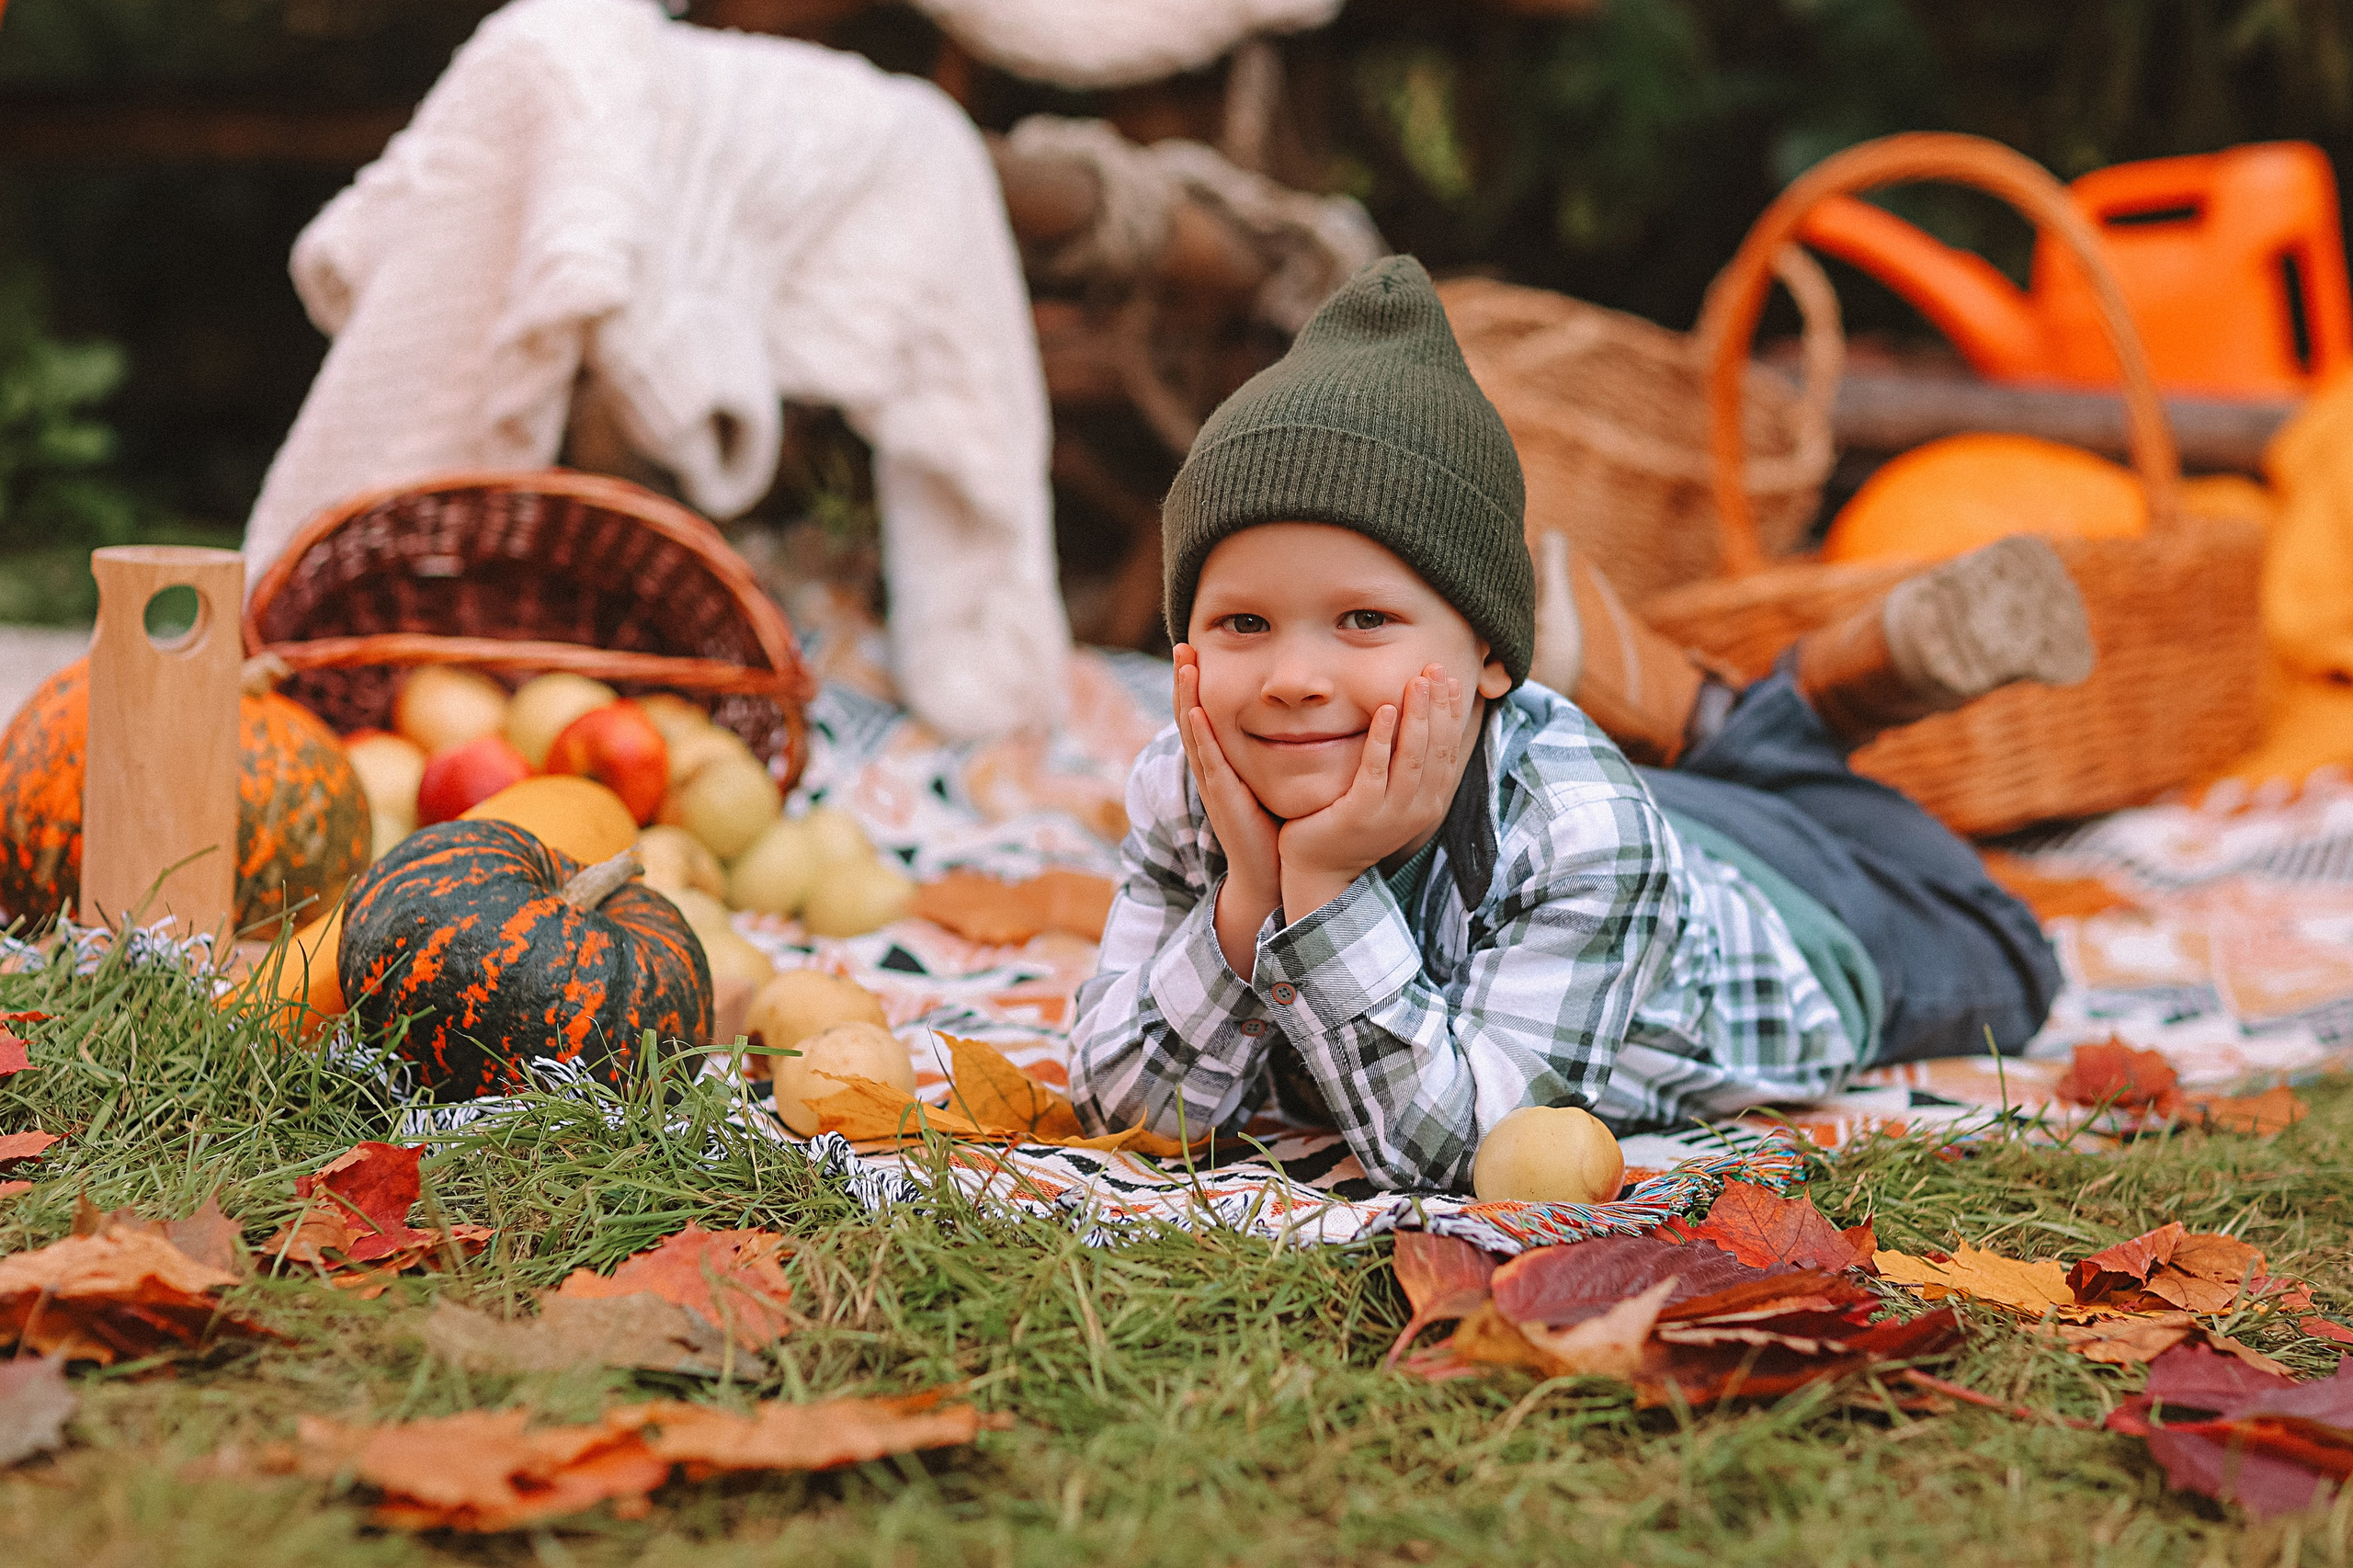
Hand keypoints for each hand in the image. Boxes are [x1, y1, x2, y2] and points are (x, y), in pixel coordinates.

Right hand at [1173, 645, 1282, 976]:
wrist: (1268, 873)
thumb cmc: (1273, 828)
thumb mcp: (1270, 779)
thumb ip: (1275, 751)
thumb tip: (1296, 718)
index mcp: (1221, 763)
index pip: (1204, 715)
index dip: (1197, 684)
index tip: (1196, 650)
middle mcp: (1211, 769)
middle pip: (1190, 716)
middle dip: (1184, 680)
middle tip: (1183, 645)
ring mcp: (1213, 784)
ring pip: (1193, 733)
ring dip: (1186, 697)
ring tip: (1185, 665)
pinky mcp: (1224, 799)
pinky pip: (1209, 762)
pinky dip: (1201, 736)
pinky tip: (1197, 713)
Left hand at [1277, 665, 1464, 920]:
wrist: (1321, 871)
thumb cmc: (1352, 825)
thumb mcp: (1389, 797)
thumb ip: (1405, 767)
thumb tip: (1417, 725)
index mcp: (1429, 803)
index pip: (1448, 751)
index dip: (1452, 714)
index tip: (1451, 679)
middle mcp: (1417, 810)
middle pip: (1436, 750)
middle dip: (1438, 706)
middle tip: (1435, 668)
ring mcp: (1390, 815)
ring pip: (1412, 758)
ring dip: (1417, 716)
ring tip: (1417, 681)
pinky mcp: (1359, 815)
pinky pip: (1374, 770)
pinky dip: (1382, 738)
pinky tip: (1384, 709)